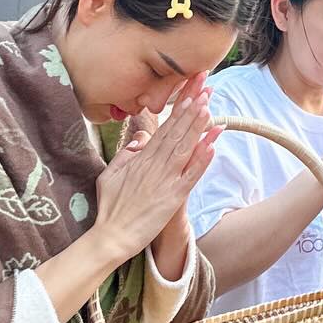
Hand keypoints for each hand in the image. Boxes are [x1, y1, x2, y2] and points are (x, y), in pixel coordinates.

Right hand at [92, 76, 218, 262]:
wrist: (111, 236)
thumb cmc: (110, 207)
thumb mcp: (110, 174)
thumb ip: (126, 154)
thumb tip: (140, 138)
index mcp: (141, 158)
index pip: (164, 128)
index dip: (180, 109)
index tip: (191, 91)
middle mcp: (155, 165)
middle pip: (177, 131)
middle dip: (192, 107)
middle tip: (205, 86)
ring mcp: (165, 180)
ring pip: (185, 148)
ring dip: (198, 127)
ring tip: (210, 105)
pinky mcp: (173, 198)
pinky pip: (190, 176)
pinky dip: (202, 160)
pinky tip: (213, 144)